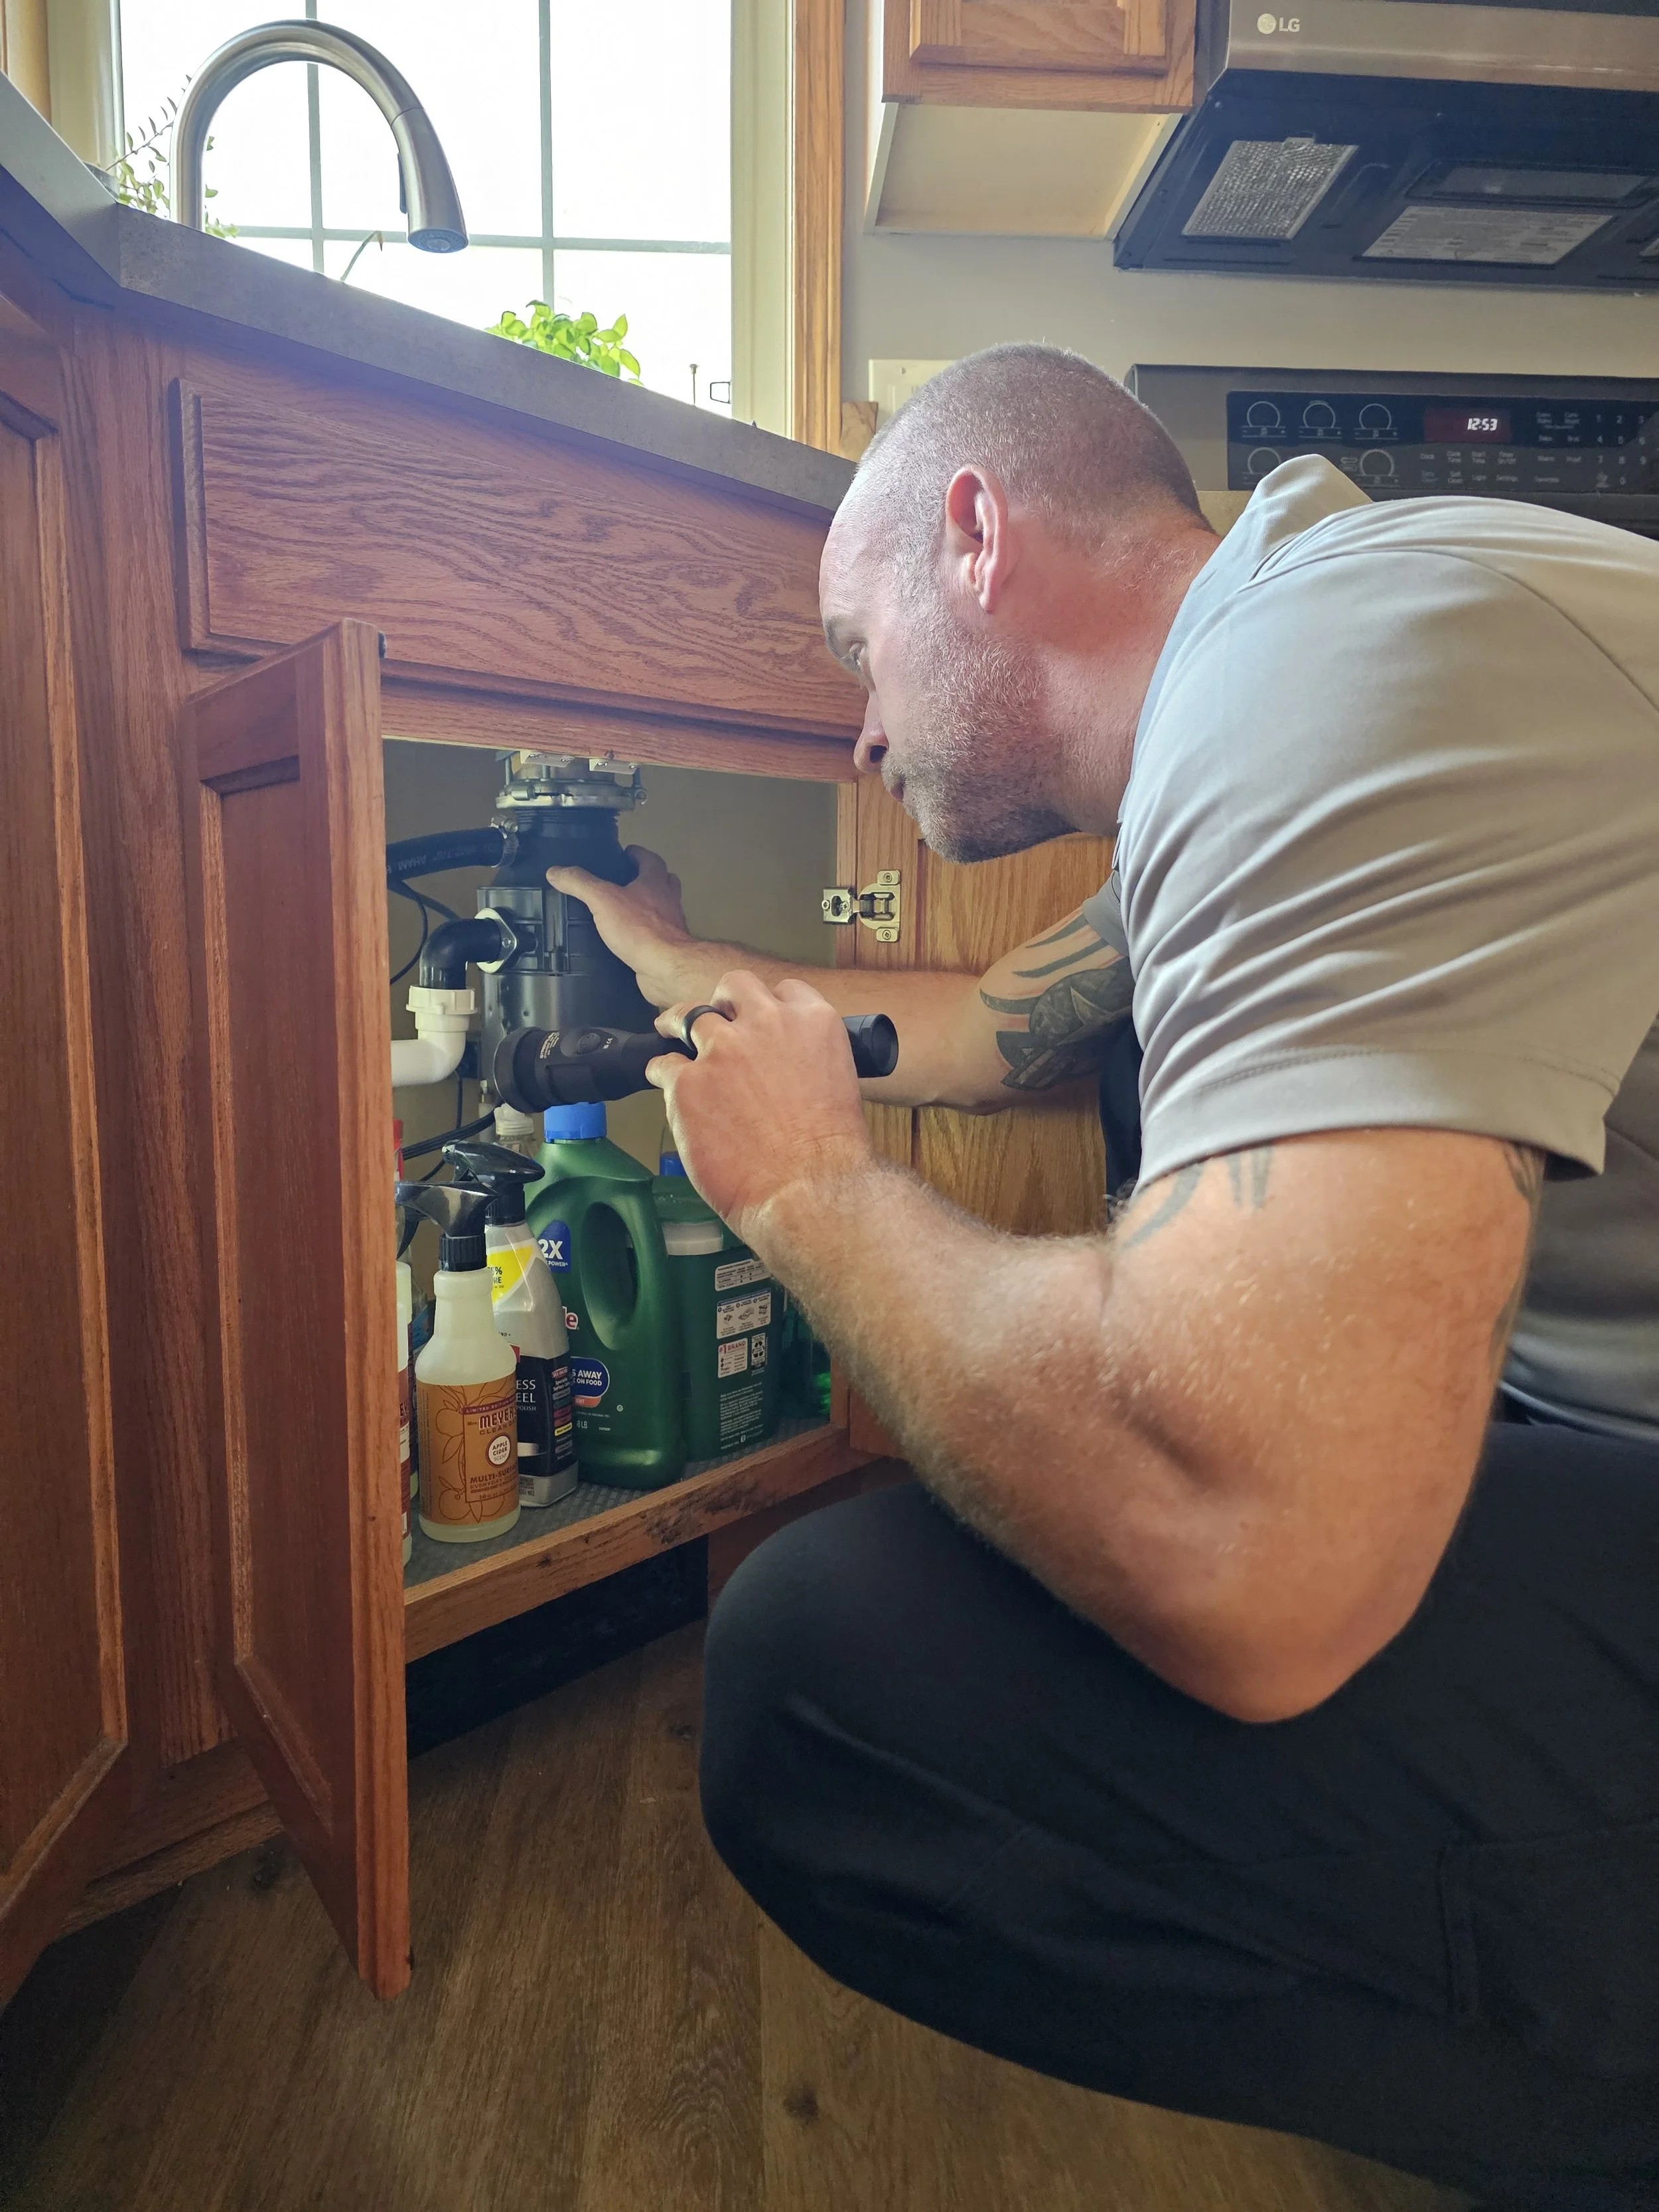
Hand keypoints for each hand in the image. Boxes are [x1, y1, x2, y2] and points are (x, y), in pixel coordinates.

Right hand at [546, 846, 691, 1006]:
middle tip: (629, 880)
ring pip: (663, 909)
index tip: (627, 853)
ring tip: (626, 910)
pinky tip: (629, 940)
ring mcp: (671, 926)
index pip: (651, 860)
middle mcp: (668, 901)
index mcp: (656, 883)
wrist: (666, 968)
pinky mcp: (667, 949)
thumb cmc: (639, 929)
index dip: (639, 854)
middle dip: (649, 878)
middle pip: (665, 882)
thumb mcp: (602, 900)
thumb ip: (580, 884)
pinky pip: (657, 935)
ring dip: (649, 906)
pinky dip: (645, 933)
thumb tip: (555, 871)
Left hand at [648, 972, 876, 1244]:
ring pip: (688, 1015)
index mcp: (813, 1022)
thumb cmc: (829, 1154)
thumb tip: (783, 1067)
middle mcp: (767, 1024)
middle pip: (735, 986)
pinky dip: (660, 1071)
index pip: (785, 991)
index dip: (767, 1004)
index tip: (758, 1016)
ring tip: (669, 1029)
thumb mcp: (838, 1084)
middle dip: (722, 1000)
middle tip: (713, 1015)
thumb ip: (806, 1060)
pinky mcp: (688, 1083)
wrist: (808, 1189)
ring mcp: (723, 1051)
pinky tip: (662, 1080)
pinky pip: (662, 1065)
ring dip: (677, 1023)